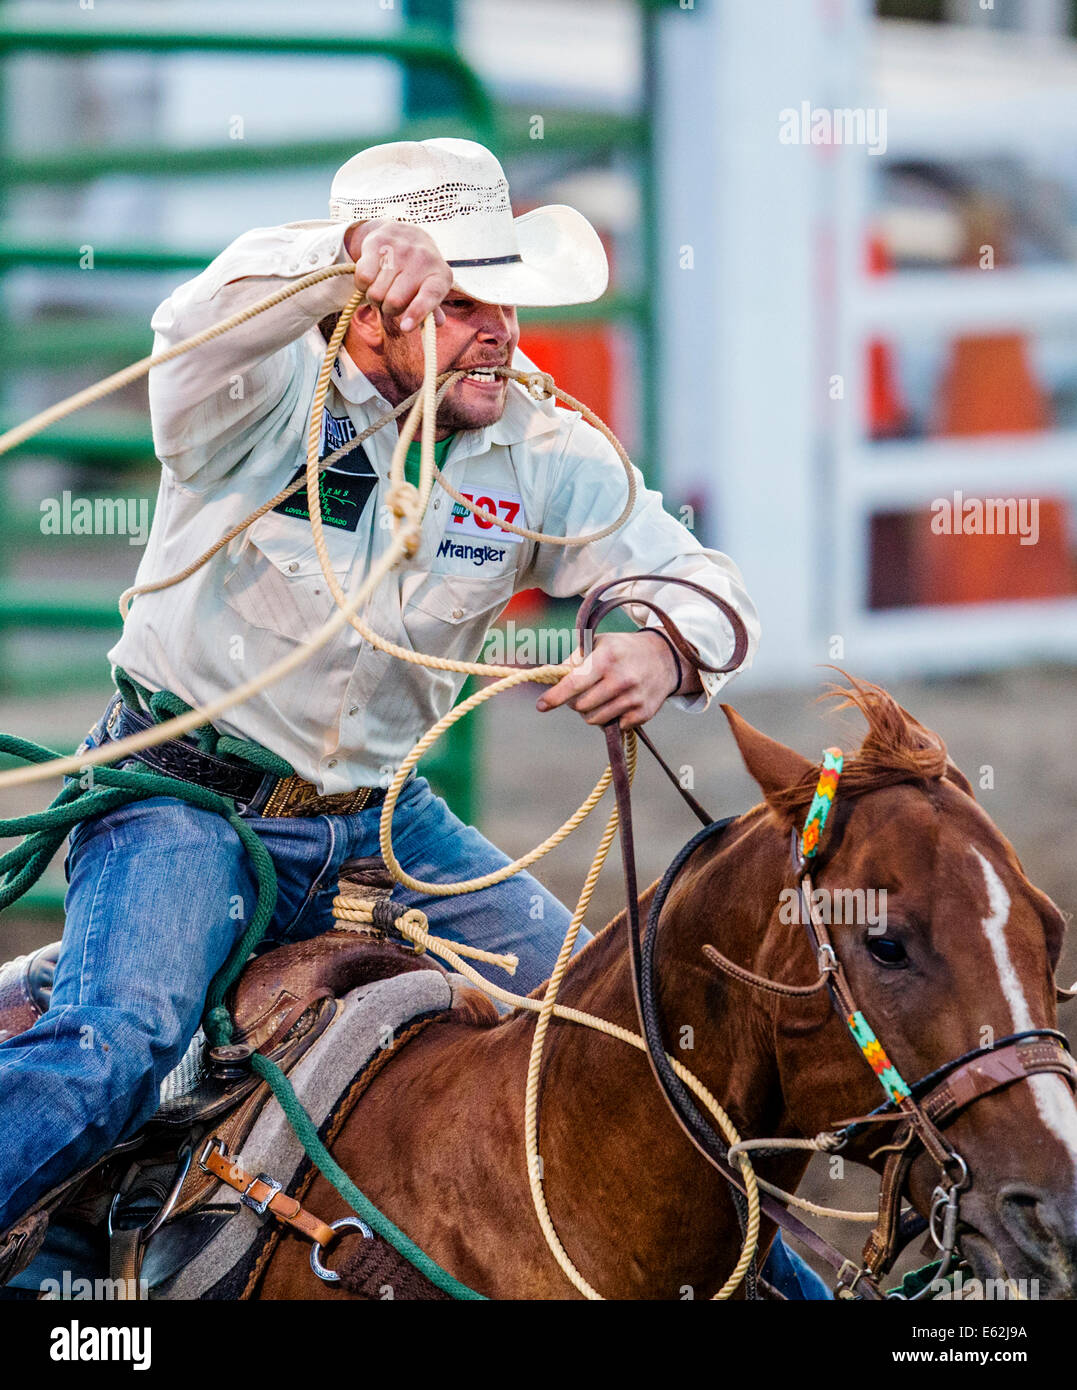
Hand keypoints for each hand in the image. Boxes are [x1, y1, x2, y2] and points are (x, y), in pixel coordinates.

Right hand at [346, 220, 453, 332]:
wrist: (405, 232)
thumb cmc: (419, 270)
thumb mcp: (431, 287)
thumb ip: (432, 308)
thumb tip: (438, 322)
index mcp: (440, 277)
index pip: (429, 297)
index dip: (416, 313)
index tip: (405, 327)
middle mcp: (422, 260)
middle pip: (394, 302)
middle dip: (388, 310)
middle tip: (390, 303)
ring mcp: (400, 250)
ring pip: (376, 293)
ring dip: (374, 298)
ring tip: (382, 288)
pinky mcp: (377, 243)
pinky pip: (363, 278)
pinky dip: (362, 286)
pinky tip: (371, 278)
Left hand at [535, 630, 682, 729]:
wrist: (665, 658)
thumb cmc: (623, 650)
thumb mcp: (599, 643)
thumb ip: (575, 659)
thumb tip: (551, 675)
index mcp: (607, 658)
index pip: (574, 683)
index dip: (555, 697)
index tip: (541, 706)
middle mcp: (621, 679)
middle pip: (581, 706)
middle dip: (574, 703)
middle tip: (580, 694)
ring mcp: (634, 698)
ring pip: (595, 719)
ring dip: (590, 712)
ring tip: (600, 697)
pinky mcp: (643, 714)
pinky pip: (613, 726)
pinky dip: (611, 718)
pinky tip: (618, 703)